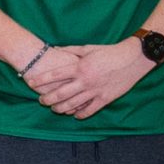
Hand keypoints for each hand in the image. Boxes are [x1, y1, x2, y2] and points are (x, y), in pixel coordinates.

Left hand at [30, 40, 156, 119]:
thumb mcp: (88, 48)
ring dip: (60, 108)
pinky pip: (90, 110)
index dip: (40, 80)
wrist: (133, 59)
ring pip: (73, 104)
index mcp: (79, 67)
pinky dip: (80, 114)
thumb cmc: (109, 52)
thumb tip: (53, 48)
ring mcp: (95, 91)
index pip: (54, 75)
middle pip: (60, 93)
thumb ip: (69, 50)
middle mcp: (85, 80)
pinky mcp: (106, 98)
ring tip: (54, 109)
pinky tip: (74, 115)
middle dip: (47, 99)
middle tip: (41, 101)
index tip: (30, 83)